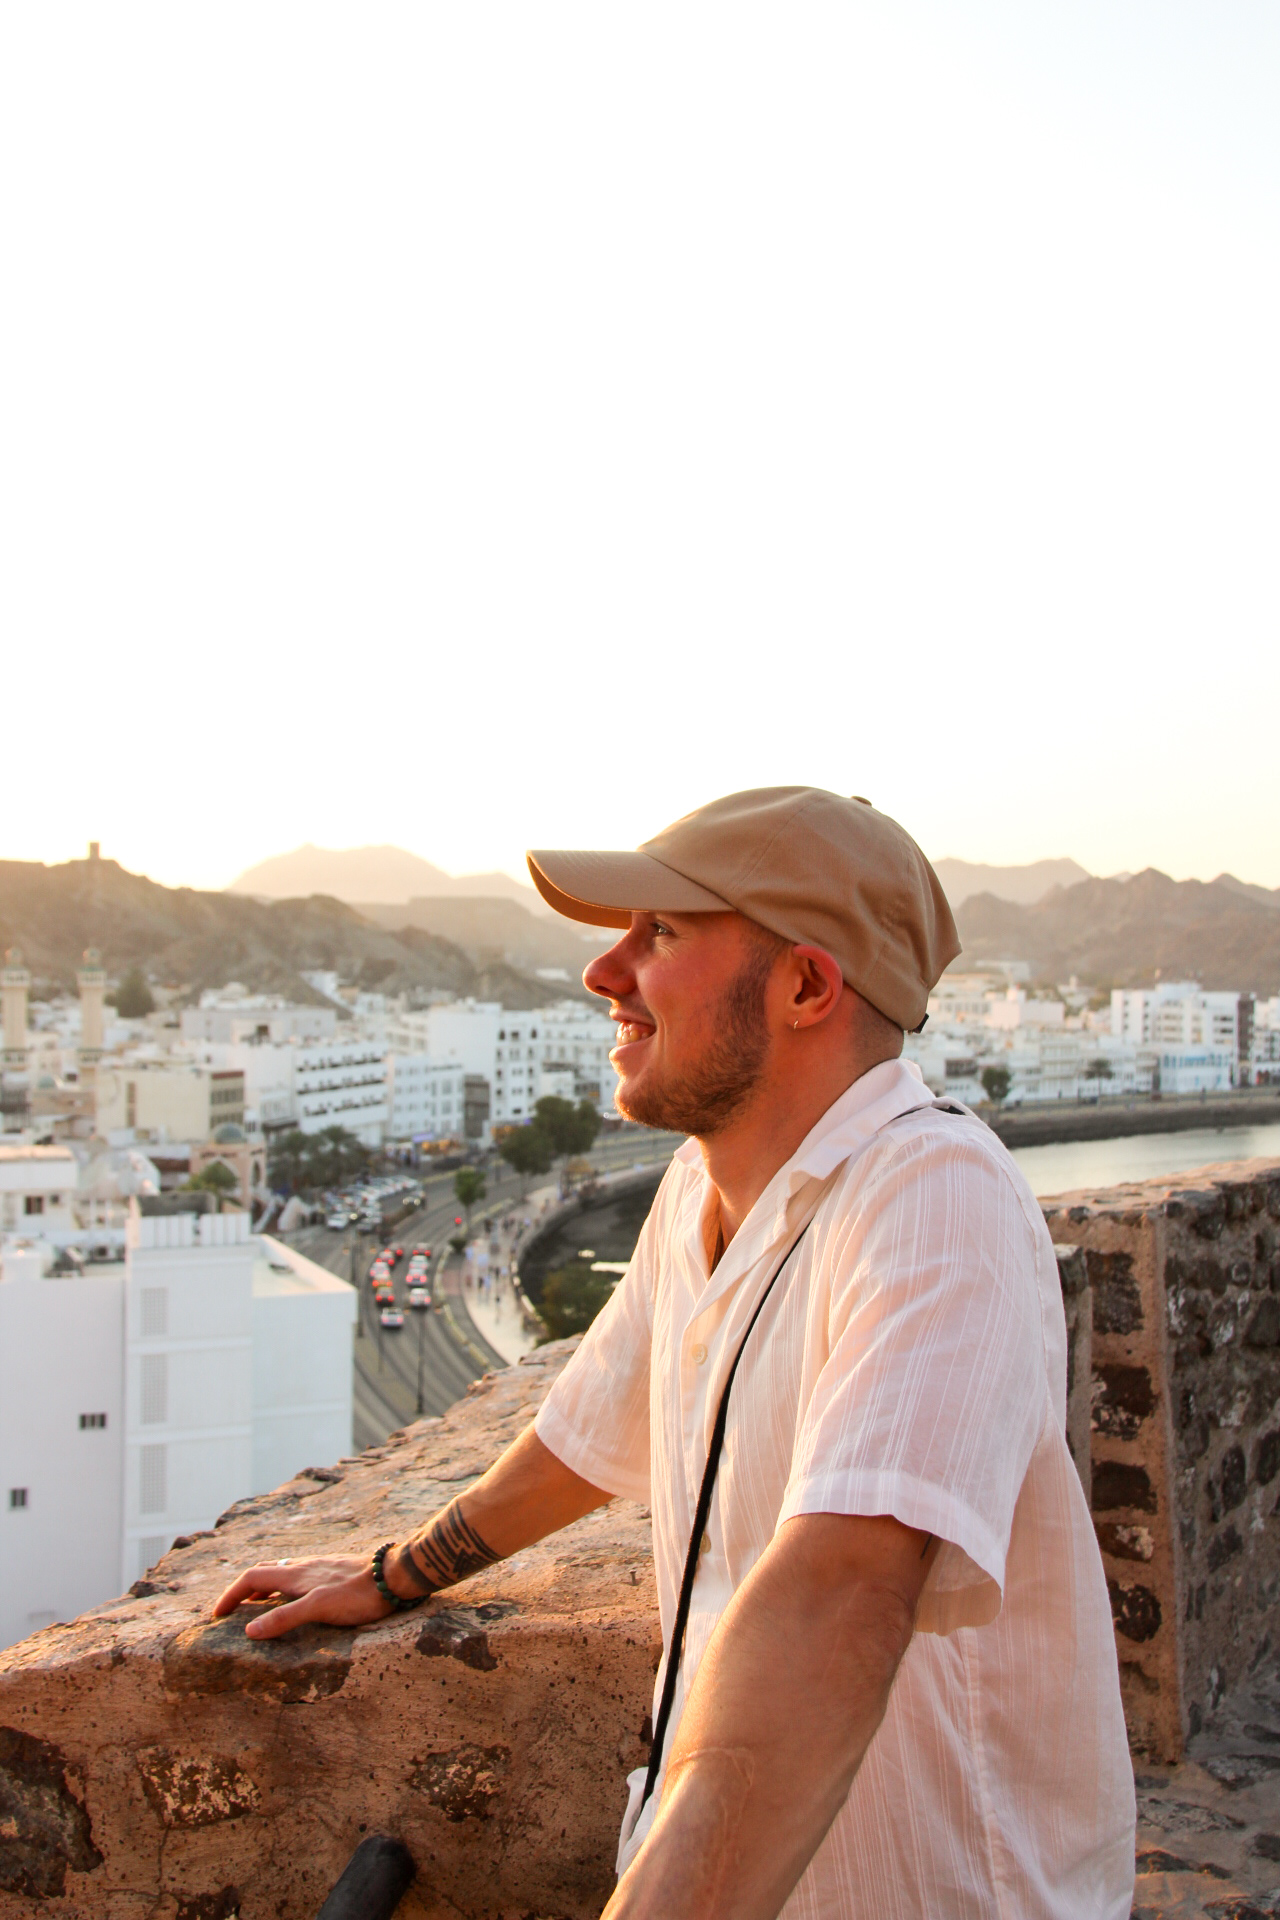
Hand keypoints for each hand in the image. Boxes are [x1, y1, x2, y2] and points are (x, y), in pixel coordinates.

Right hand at [211, 1554, 392, 1638]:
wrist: (393, 1576)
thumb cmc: (357, 1594)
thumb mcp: (317, 1609)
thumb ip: (284, 1618)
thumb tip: (249, 1630)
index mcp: (294, 1573)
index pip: (251, 1577)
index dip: (231, 1594)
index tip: (217, 1614)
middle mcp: (303, 1566)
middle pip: (264, 1572)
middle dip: (244, 1589)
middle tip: (233, 1610)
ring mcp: (320, 1568)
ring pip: (283, 1573)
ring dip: (265, 1588)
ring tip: (259, 1607)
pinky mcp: (334, 1572)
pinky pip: (300, 1578)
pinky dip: (286, 1589)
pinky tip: (298, 1602)